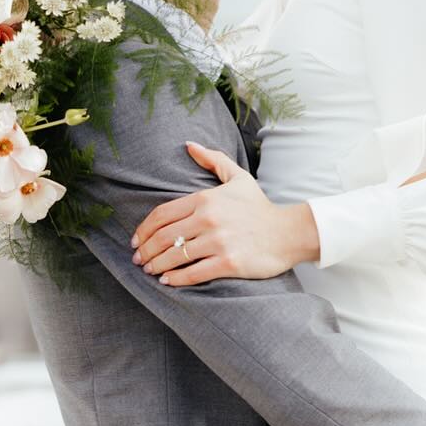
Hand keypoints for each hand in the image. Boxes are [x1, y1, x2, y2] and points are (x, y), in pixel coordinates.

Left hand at [131, 142, 318, 285]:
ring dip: (156, 265)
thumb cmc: (259, 206)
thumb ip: (213, 159)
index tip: (136, 240)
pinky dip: (175, 279)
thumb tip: (189, 145)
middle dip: (146, 250)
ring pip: (175, 256)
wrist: (288, 233)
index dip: (144, 229)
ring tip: (149, 270)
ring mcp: (218, 242)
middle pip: (164, 236)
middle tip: (138, 259)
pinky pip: (193, 273)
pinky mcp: (228, 263)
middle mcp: (209, 219)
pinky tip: (167, 281)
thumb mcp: (238, 177)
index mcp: (206, 198)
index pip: (162, 214)